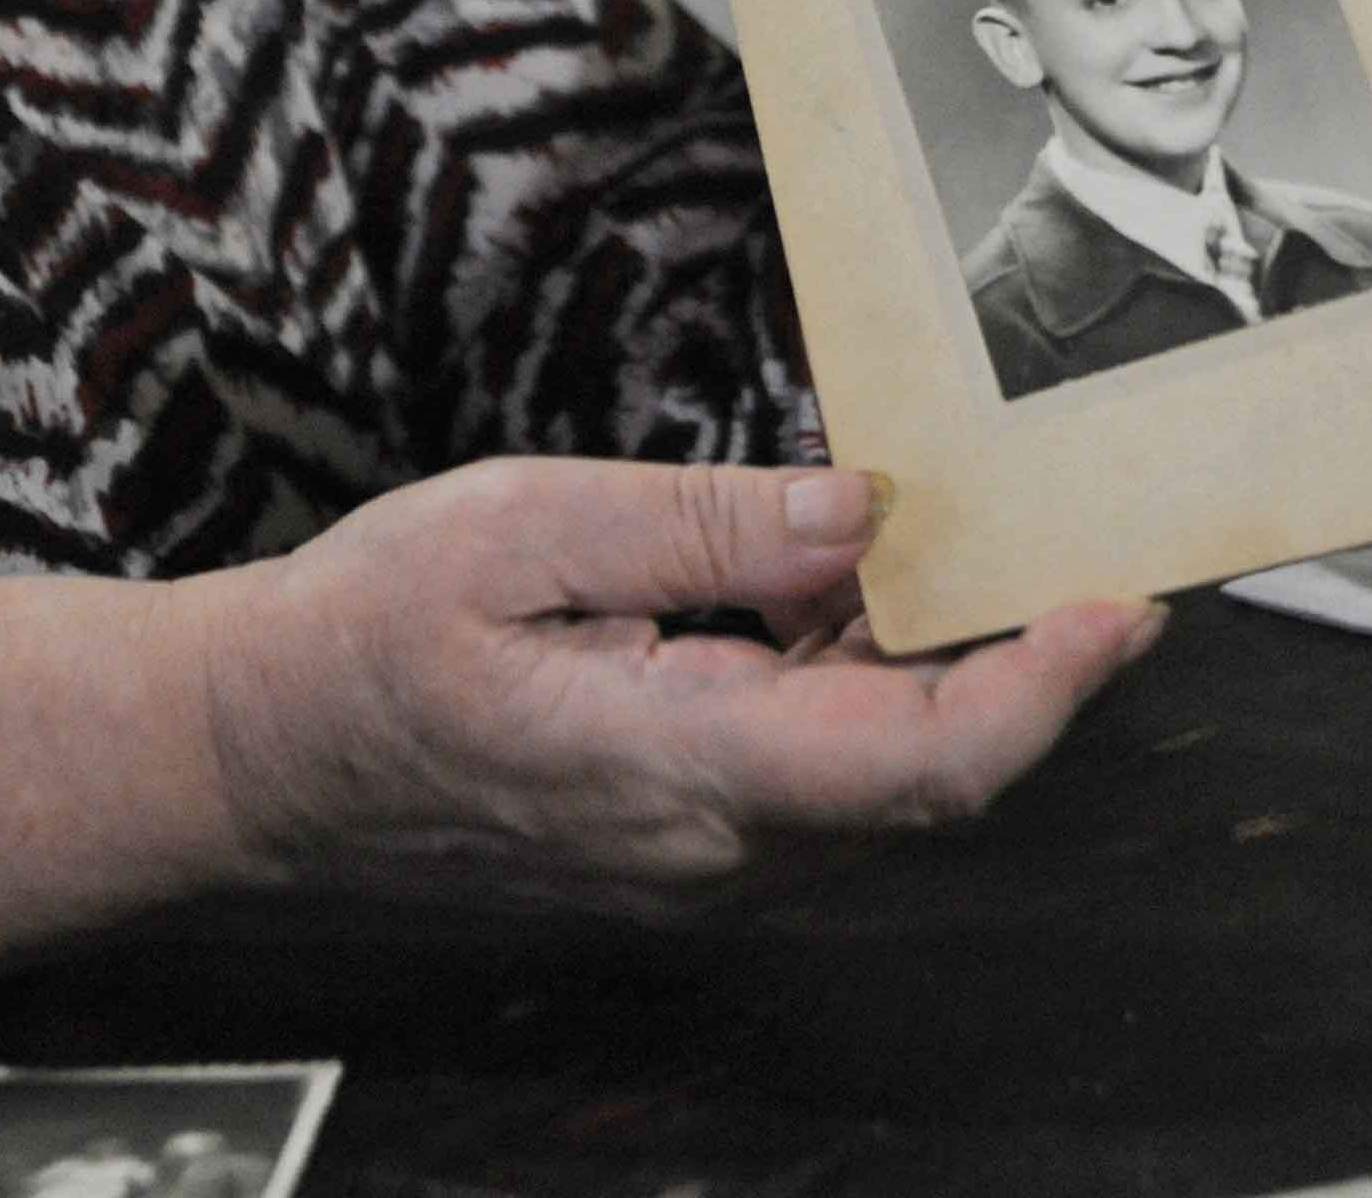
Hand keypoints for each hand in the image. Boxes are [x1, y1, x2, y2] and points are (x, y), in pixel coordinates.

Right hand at [200, 459, 1162, 909]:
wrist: (253, 756)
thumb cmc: (363, 634)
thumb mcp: (523, 524)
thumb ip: (709, 522)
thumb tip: (866, 511)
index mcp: (678, 767)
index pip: (922, 762)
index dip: (1044, 690)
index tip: (1118, 603)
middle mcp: (710, 846)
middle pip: (926, 774)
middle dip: (1017, 656)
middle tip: (1071, 528)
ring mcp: (696, 861)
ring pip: (876, 774)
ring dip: (930, 661)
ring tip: (946, 529)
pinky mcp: (681, 842)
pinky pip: (814, 774)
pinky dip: (856, 680)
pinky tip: (832, 584)